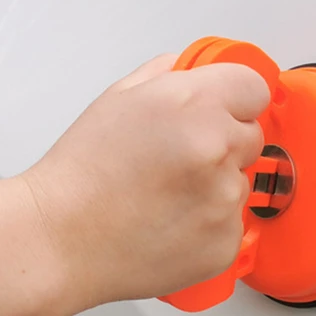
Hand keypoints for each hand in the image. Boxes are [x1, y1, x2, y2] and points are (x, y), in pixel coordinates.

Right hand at [21, 54, 270, 310]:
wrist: (61, 240)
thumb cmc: (81, 176)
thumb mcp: (118, 98)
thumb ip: (168, 75)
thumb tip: (195, 73)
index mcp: (195, 104)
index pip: (254, 88)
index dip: (236, 100)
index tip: (225, 111)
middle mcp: (217, 149)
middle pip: (252, 137)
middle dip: (225, 143)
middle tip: (180, 160)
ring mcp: (225, 200)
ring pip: (241, 183)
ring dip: (216, 186)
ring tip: (167, 197)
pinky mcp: (225, 242)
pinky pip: (232, 223)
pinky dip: (210, 224)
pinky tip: (171, 223)